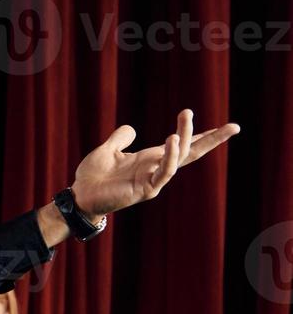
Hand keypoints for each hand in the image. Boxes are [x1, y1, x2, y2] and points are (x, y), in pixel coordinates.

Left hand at [70, 110, 238, 217]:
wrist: (80, 196)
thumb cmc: (93, 177)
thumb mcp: (107, 151)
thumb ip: (120, 139)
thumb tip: (132, 129)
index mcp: (150, 159)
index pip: (182, 146)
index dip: (201, 136)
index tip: (224, 127)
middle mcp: (156, 168)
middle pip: (191, 152)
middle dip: (212, 140)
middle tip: (234, 126)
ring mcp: (153, 180)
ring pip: (179, 158)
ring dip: (185, 137)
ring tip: (185, 117)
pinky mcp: (146, 190)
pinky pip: (164, 172)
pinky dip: (170, 156)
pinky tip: (172, 139)